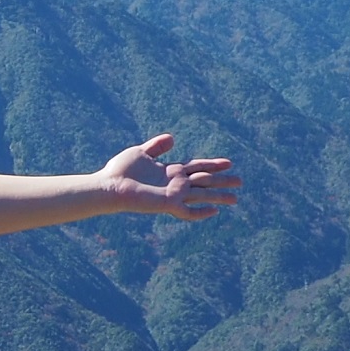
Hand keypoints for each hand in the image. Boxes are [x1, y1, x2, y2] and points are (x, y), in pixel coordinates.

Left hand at [100, 133, 239, 220]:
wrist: (109, 186)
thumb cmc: (120, 170)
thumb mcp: (140, 152)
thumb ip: (156, 146)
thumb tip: (172, 138)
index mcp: (170, 171)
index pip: (197, 167)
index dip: (212, 164)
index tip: (229, 162)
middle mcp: (175, 183)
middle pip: (204, 180)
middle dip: (222, 181)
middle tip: (240, 182)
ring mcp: (173, 194)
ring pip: (202, 195)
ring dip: (219, 196)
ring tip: (236, 199)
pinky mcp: (168, 204)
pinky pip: (188, 211)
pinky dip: (200, 212)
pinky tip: (213, 212)